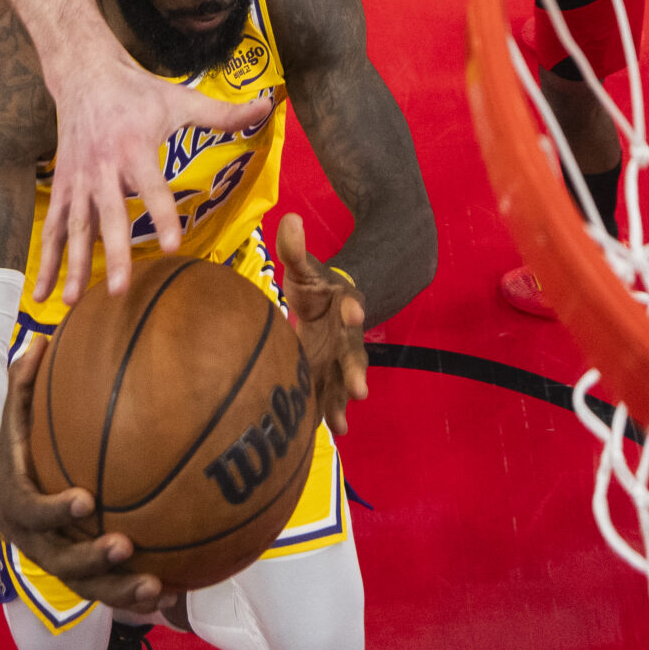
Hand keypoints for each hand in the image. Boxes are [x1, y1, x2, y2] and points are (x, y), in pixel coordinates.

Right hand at [0, 338, 178, 611]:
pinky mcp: (80, 577)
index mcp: (19, 504)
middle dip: (93, 558)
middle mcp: (36, 541)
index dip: (56, 508)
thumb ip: (24, 385)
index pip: (34, 510)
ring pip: (87, 587)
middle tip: (125, 545)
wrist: (1, 499)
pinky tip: (176, 594)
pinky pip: (108, 592)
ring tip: (158, 586)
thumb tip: (40, 338)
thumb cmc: (18, 451)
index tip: (86, 498)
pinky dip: (137, 596)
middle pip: (61, 560)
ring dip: (121, 590)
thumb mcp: (13, 419)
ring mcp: (58, 563)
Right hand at [36, 38, 274, 301]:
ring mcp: (78, 180)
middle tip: (119, 290)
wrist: (84, 75)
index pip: (152, 187)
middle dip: (113, 253)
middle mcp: (102, 167)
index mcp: (134, 148)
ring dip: (71, 265)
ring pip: (73, 227)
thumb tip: (265, 107)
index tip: (174, 246)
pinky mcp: (62, 187)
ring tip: (69, 302)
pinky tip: (41, 293)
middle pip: (107, 215)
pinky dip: (44, 260)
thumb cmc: (138, 92)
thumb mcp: (180, 99)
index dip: (162, 215)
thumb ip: (222, 113)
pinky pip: (52, 228)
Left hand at [275, 214, 368, 434]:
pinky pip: (333, 397)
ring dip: (345, 399)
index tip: (353, 311)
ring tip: (343, 421)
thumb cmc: (314, 288)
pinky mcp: (331, 377)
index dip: (353, 306)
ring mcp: (342, 358)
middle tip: (358, 387)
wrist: (330, 308)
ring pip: (346, 380)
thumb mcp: (304, 268)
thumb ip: (295, 249)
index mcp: (344, 302)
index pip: (351, 301)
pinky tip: (335, 431)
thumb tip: (290, 218)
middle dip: (355, 369)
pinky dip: (334, 413)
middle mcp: (348, 334)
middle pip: (355, 351)